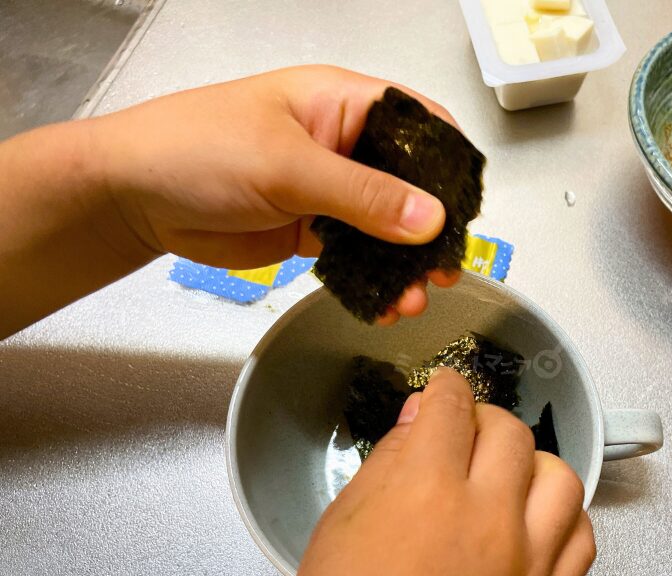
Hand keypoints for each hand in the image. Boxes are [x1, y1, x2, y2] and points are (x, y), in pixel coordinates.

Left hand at [91, 65, 461, 323]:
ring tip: (415, 296)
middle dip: (432, 227)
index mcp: (342, 103)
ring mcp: (327, 191)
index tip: (467, 209)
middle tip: (446, 266)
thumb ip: (363, 194)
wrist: (134, 198)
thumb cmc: (196, 148)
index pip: (418, 124)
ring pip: (386, 228)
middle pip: (410, 185)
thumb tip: (430, 218)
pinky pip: (356, 258)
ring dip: (405, 264)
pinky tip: (383, 303)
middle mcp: (342, 145)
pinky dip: (373, 282)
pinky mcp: (310, 231)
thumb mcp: (288, 166)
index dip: (448, 163)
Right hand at [261, 369, 595, 575]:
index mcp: (425, 493)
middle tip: (464, 432)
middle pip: (510, 433)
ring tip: (504, 473)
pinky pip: (582, 540)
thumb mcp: (338, 529)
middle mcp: (486, 520)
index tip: (446, 389)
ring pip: (560, 477)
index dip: (447, 387)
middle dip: (483, 419)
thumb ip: (386, 463)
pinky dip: (563, 518)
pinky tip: (535, 520)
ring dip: (532, 463)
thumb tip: (418, 424)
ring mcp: (524, 564)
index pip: (453, 407)